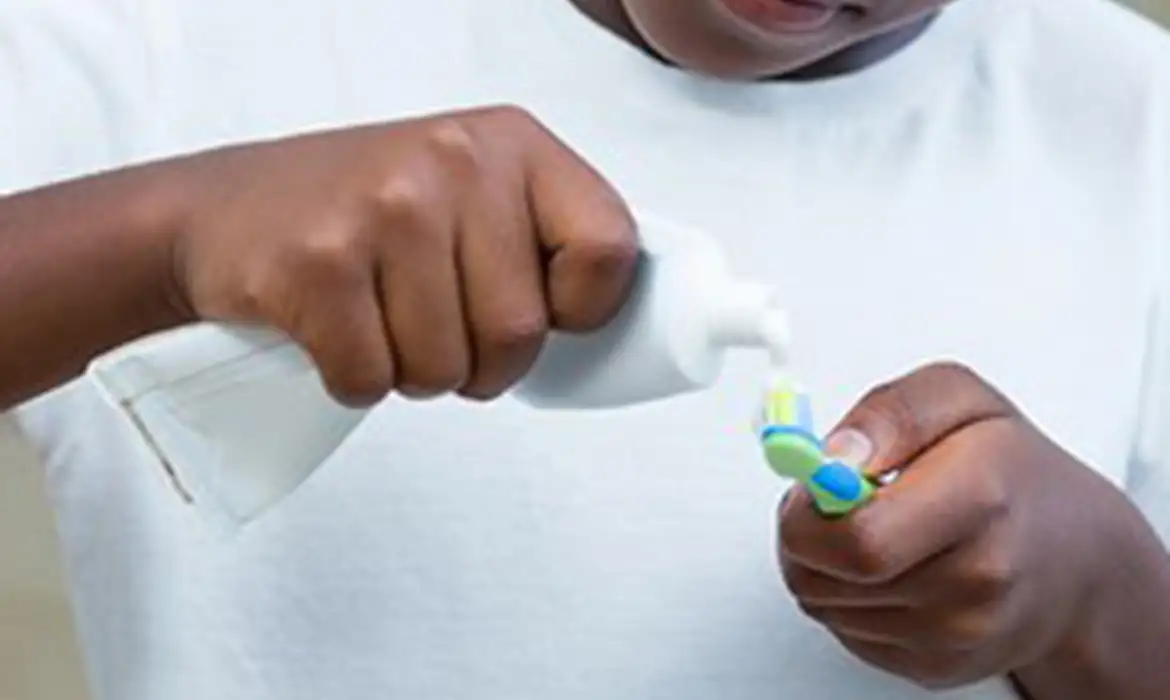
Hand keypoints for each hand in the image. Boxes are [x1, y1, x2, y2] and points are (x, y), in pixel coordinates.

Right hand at [169, 106, 637, 404]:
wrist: (220, 210)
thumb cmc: (360, 213)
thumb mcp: (466, 191)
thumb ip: (535, 239)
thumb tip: (605, 319)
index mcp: (511, 144)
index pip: (609, 249)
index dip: (582, 310)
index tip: (544, 314)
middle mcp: (453, 162)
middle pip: (519, 334)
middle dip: (480, 364)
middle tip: (434, 330)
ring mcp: (384, 209)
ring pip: (445, 369)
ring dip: (413, 373)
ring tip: (379, 322)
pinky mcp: (318, 264)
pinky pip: (371, 380)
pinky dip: (354, 381)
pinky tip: (333, 331)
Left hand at [779, 362, 1163, 690]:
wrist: (1077, 558)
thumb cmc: (1011, 471)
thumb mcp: (958, 399)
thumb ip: (890, 414)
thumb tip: (832, 456)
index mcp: (980, 497)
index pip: (856, 539)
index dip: (807, 512)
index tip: (811, 483)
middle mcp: (976, 577)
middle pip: (824, 579)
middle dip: (803, 536)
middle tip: (829, 502)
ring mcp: (958, 632)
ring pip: (824, 606)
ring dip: (823, 567)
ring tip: (871, 530)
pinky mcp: (937, 666)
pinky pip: (847, 633)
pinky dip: (848, 599)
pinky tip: (889, 569)